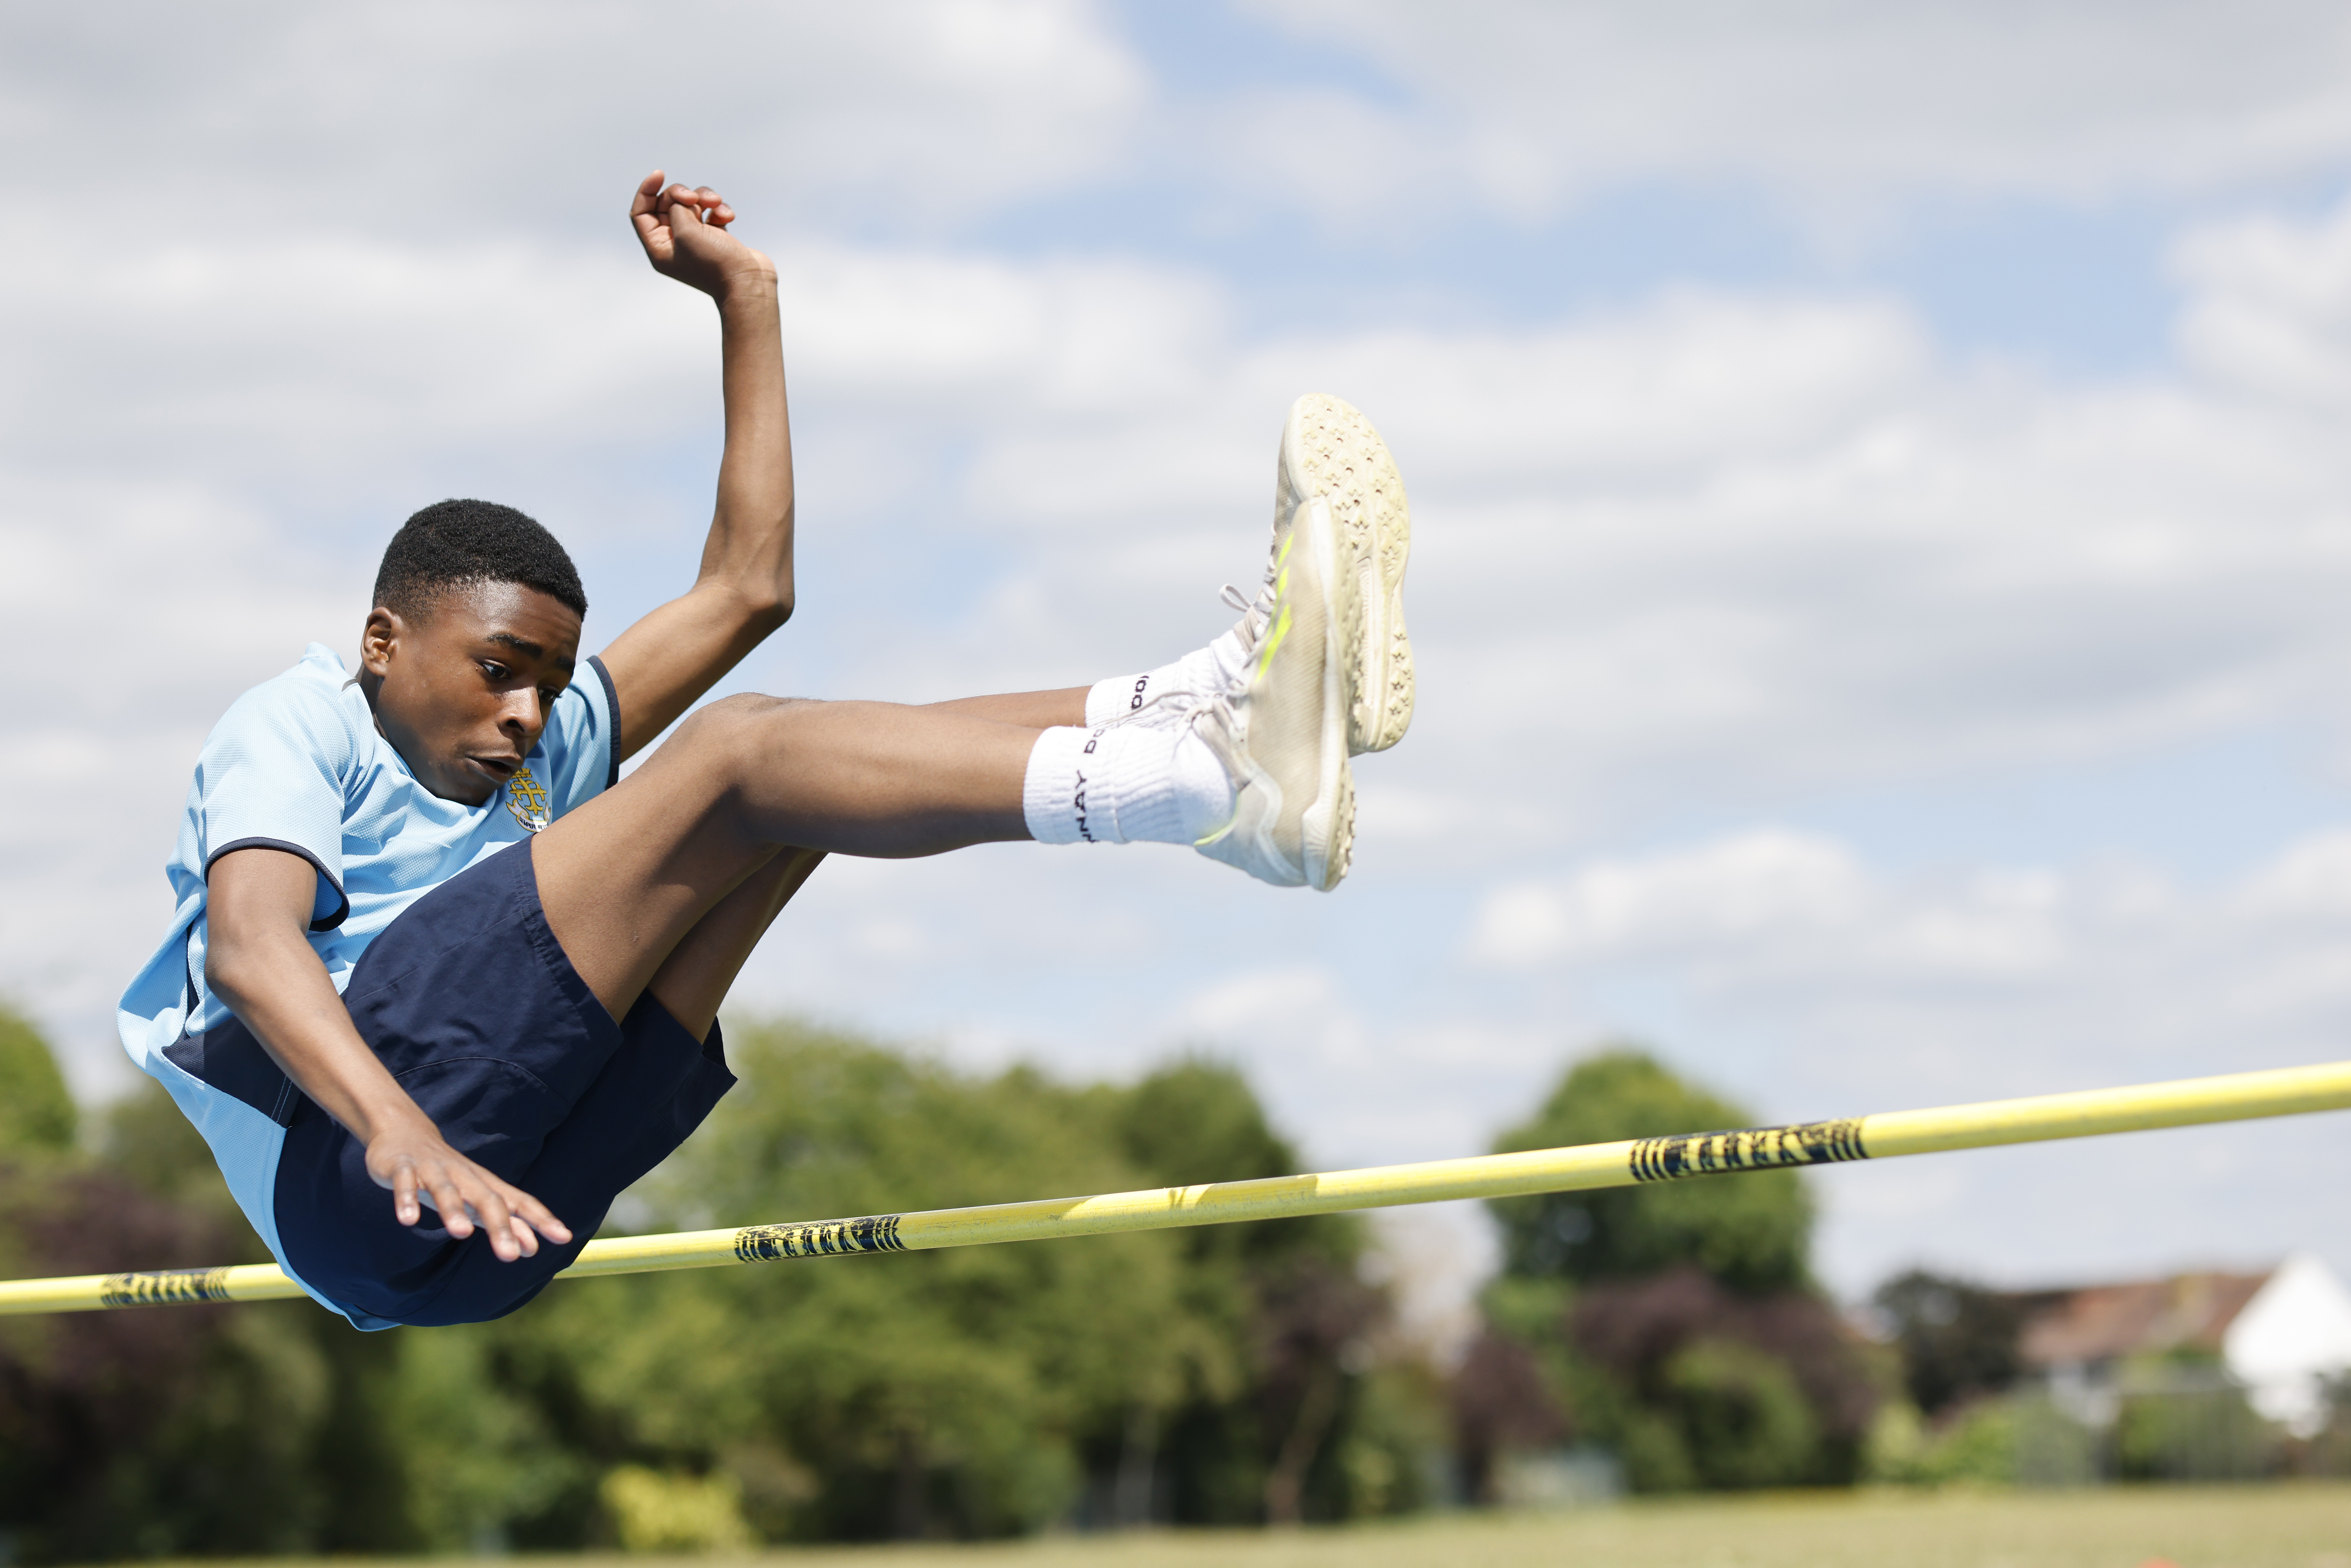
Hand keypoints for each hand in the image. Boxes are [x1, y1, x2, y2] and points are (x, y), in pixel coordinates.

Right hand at [364, 1112, 572, 1262]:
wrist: (406, 1134)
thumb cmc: (450, 1177)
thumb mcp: (476, 1201)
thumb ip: (505, 1223)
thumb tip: (531, 1249)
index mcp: (485, 1185)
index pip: (519, 1202)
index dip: (541, 1219)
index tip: (564, 1237)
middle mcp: (464, 1177)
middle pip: (486, 1200)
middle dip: (500, 1226)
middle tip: (510, 1256)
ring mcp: (433, 1170)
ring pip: (446, 1189)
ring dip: (453, 1210)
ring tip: (461, 1233)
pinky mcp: (403, 1167)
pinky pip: (406, 1183)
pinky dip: (407, 1199)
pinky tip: (408, 1219)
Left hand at [630, 169, 774, 297]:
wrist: (748, 283)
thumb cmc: (714, 263)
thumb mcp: (686, 230)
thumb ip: (676, 208)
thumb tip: (682, 201)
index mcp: (658, 247)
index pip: (641, 212)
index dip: (646, 191)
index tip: (659, 174)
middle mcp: (674, 243)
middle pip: (667, 204)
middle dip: (681, 194)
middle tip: (695, 198)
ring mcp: (695, 240)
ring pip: (691, 205)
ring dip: (704, 199)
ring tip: (717, 205)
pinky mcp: (715, 237)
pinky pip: (711, 212)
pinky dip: (719, 210)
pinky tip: (728, 217)